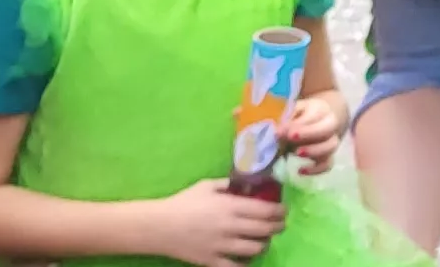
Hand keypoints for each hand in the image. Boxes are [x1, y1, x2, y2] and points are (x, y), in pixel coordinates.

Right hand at [134, 179, 284, 265]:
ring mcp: (222, 245)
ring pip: (256, 248)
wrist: (157, 226)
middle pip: (266, 229)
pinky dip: (245, 264)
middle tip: (279, 225)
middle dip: (278, 227)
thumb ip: (228, 184)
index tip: (283, 211)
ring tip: (263, 240)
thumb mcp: (206, 186)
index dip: (280, 211)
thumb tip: (247, 182)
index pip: (266, 210)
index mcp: (231, 206)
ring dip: (264, 244)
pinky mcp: (211, 260)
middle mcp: (230, 226)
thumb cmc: (182, 203)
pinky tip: (247, 259)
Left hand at [281, 91, 345, 171]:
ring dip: (314, 151)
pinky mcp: (328, 156)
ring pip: (330, 146)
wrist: (317, 121)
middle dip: (309, 134)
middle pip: (328, 128)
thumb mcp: (292, 111)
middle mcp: (330, 125)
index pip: (314, 115)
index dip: (298, 124)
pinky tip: (300, 171)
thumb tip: (277, 132)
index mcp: (320, 109)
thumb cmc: (299, 115)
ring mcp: (331, 141)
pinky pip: (328, 164)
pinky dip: (316, 169)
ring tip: (296, 153)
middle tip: (291, 138)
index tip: (279, 131)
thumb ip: (285, 119)